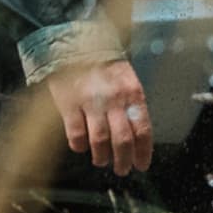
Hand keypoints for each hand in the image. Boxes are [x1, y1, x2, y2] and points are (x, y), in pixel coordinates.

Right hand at [47, 58, 152, 176]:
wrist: (75, 43)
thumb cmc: (103, 65)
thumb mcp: (126, 79)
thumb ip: (132, 105)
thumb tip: (138, 136)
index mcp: (132, 93)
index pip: (143, 129)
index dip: (143, 152)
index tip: (141, 165)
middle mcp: (114, 99)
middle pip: (123, 140)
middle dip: (124, 161)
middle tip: (122, 170)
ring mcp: (91, 101)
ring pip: (100, 140)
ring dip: (102, 157)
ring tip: (101, 161)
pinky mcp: (69, 103)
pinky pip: (76, 134)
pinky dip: (79, 146)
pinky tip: (81, 147)